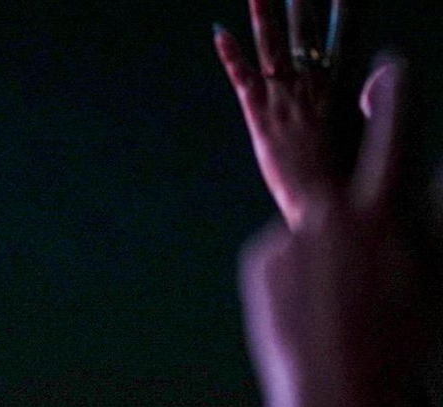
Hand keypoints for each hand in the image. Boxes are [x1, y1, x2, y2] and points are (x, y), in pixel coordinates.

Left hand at [214, 0, 355, 227]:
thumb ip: (370, 101)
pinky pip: (242, 78)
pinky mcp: (260, 117)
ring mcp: (284, 99)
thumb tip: (372, 79)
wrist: (331, 201)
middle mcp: (313, 84)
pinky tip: (219, 32)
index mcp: (344, 84)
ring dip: (264, 15)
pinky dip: (231, 55)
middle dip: (299, 3)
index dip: (345, 8)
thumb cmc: (355, 173)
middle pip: (306, 32)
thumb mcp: (371, 130)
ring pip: (273, 46)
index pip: (347, 33)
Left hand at [239, 59, 426, 406]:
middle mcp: (334, 213)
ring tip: (341, 308)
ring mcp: (293, 237)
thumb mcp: (433, 272)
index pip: (393, 132)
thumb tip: (434, 183)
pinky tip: (310, 315)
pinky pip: (286, 258)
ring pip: (317, 233)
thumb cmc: (401, 338)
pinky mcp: (261, 259)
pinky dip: (298, 279)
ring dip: (330, 260)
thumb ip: (429, 221)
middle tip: (360, 209)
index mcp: (386, 209)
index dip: (393, 95)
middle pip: (345, 177)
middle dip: (350, 194)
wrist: (341, 387)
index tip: (387, 74)